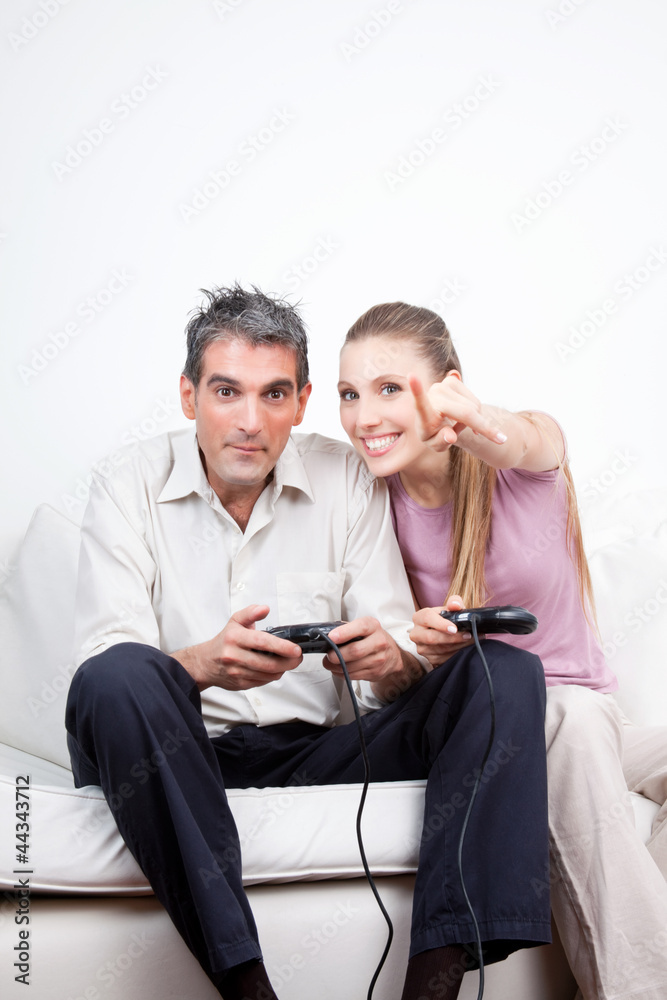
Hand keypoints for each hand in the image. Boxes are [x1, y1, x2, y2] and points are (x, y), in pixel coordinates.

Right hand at [172, 605, 302, 690]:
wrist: (205, 663)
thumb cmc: (223, 641)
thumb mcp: (235, 621)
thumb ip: (251, 613)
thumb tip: (264, 608)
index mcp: (235, 638)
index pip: (262, 642)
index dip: (282, 647)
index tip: (295, 649)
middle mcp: (234, 656)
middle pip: (268, 663)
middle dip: (289, 662)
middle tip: (297, 657)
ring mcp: (237, 672)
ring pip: (268, 675)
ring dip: (282, 669)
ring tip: (288, 661)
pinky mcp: (240, 684)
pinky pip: (263, 681)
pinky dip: (272, 675)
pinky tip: (274, 668)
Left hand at [323, 618, 424, 701]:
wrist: (393, 655)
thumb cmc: (374, 638)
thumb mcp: (365, 627)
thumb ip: (348, 628)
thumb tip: (327, 634)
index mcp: (373, 626)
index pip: (360, 627)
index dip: (344, 632)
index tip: (331, 637)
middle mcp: (379, 642)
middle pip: (355, 651)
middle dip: (337, 655)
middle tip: (328, 655)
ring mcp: (378, 659)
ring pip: (352, 666)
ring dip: (336, 666)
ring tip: (329, 663)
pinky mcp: (375, 673)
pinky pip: (354, 676)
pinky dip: (342, 673)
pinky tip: (338, 669)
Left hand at [409, 372, 506, 452]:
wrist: (435, 420)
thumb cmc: (434, 435)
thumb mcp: (436, 445)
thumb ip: (442, 442)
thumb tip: (451, 436)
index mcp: (424, 413)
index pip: (419, 401)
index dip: (416, 388)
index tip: (411, 376)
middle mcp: (433, 395)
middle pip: (467, 413)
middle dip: (485, 427)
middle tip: (499, 440)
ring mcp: (443, 385)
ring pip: (474, 407)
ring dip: (475, 420)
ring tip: (459, 426)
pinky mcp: (452, 380)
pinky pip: (475, 400)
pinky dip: (475, 412)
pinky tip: (463, 416)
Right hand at [409, 595, 474, 665]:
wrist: (443, 633)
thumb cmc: (446, 619)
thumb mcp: (450, 608)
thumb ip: (454, 602)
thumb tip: (456, 605)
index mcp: (419, 617)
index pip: (427, 618)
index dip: (441, 624)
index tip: (454, 628)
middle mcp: (416, 633)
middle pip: (431, 637)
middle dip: (452, 638)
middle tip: (468, 636)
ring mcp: (421, 648)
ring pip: (440, 650)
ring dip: (458, 646)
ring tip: (471, 640)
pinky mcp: (429, 659)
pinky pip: (444, 658)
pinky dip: (456, 653)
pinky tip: (465, 647)